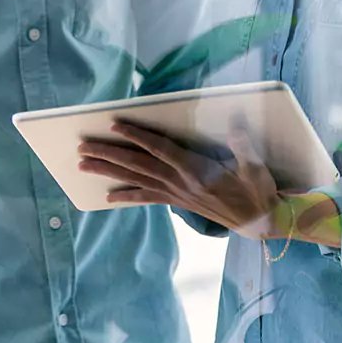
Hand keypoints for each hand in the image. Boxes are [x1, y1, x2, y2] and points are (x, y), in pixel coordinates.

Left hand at [78, 118, 284, 236]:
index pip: (159, 148)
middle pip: (137, 164)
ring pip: (135, 180)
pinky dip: (126, 196)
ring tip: (83, 165)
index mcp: (196, 169)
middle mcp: (180, 182)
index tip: (114, 123)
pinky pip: (146, 198)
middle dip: (108, 154)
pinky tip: (108, 197)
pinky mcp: (178, 202)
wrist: (260, 221)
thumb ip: (242, 145)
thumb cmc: (257, 190)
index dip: (136, 135)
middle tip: (81, 147)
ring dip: (108, 172)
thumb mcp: (255, 167)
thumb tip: (236, 121)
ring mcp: (176, 194)